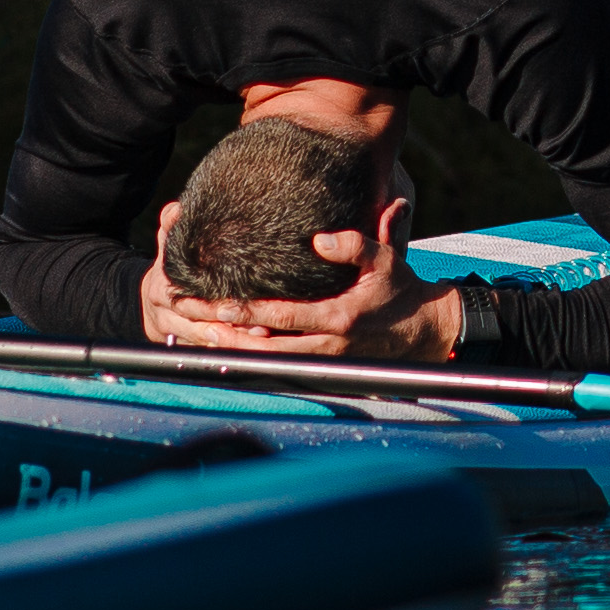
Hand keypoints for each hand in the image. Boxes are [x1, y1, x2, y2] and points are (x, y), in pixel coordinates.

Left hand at [139, 193, 468, 366]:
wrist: (425, 332)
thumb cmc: (402, 290)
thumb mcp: (386, 260)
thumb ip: (354, 245)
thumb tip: (320, 239)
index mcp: (337, 317)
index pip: (280, 316)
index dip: (244, 312)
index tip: (211, 304)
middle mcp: (325, 346)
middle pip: (262, 345)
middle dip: (222, 333)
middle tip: (185, 317)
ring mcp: (322, 362)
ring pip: (265, 360)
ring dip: (230, 348)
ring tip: (193, 333)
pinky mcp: (321, 370)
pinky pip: (277, 366)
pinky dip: (249, 358)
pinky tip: (225, 348)